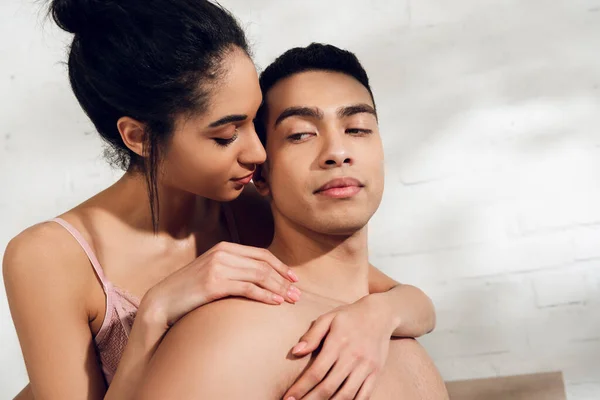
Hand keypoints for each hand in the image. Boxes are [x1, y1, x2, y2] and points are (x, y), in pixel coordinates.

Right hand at [140, 241, 300, 327]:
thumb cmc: (189, 291)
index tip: (294, 279)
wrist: (162, 302)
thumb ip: (233, 270)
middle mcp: (222, 254)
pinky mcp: (214, 284)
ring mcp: (218, 267)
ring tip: (291, 300)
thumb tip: (259, 278)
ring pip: (259, 276)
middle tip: (298, 294)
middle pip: (264, 265)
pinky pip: (248, 288)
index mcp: (224, 248)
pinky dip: (265, 295)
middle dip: (284, 280)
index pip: (261, 254)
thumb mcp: (212, 273)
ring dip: (279, 288)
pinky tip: (275, 303)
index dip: (281, 266)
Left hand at [284, 295, 394, 399]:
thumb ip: (311, 335)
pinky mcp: (376, 373)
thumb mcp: (328, 318)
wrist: (380, 314)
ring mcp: (366, 366)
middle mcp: (353, 356)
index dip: (301, 388)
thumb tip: (295, 352)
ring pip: (346, 395)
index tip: (288, 398)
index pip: (316, 372)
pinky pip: (364, 396)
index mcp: (338, 342)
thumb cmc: (348, 316)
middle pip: (328, 387)